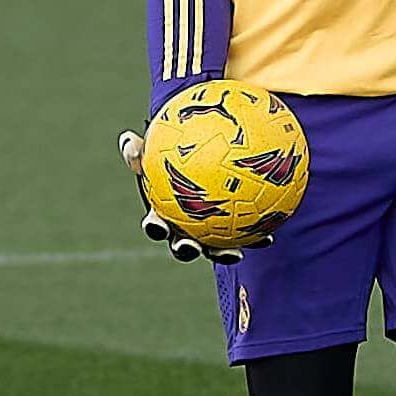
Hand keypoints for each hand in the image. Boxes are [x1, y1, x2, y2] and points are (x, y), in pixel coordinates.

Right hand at [118, 130, 257, 265]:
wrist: (206, 153)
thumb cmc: (177, 151)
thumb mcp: (159, 144)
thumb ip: (143, 146)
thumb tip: (127, 141)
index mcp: (165, 212)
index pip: (155, 223)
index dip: (154, 228)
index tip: (157, 227)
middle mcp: (184, 227)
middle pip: (181, 244)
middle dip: (185, 249)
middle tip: (190, 246)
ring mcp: (208, 232)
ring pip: (213, 248)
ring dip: (222, 254)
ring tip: (235, 254)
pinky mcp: (232, 232)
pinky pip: (243, 237)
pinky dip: (254, 239)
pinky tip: (268, 239)